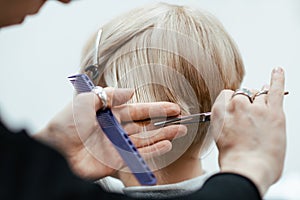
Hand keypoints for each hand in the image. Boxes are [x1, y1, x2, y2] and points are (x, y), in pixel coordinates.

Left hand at [34, 88, 185, 179]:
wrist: (54, 149)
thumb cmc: (65, 124)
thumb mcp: (86, 101)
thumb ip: (109, 94)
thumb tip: (131, 92)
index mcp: (112, 115)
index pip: (139, 111)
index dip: (157, 109)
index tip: (173, 107)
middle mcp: (118, 130)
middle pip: (146, 126)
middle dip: (164, 123)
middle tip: (182, 120)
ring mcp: (118, 146)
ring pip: (146, 140)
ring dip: (163, 136)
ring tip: (180, 131)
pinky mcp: (117, 161)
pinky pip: (139, 156)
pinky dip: (153, 151)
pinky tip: (166, 145)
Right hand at [209, 67, 285, 195]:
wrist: (246, 169)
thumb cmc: (233, 159)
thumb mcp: (220, 139)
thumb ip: (226, 125)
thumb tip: (233, 124)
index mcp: (220, 112)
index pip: (226, 95)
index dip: (233, 101)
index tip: (236, 107)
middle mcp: (236, 106)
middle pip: (243, 94)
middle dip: (248, 101)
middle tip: (252, 115)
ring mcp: (256, 108)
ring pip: (259, 94)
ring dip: (261, 98)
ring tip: (264, 106)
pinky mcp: (273, 112)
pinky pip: (276, 90)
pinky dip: (277, 79)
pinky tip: (277, 71)